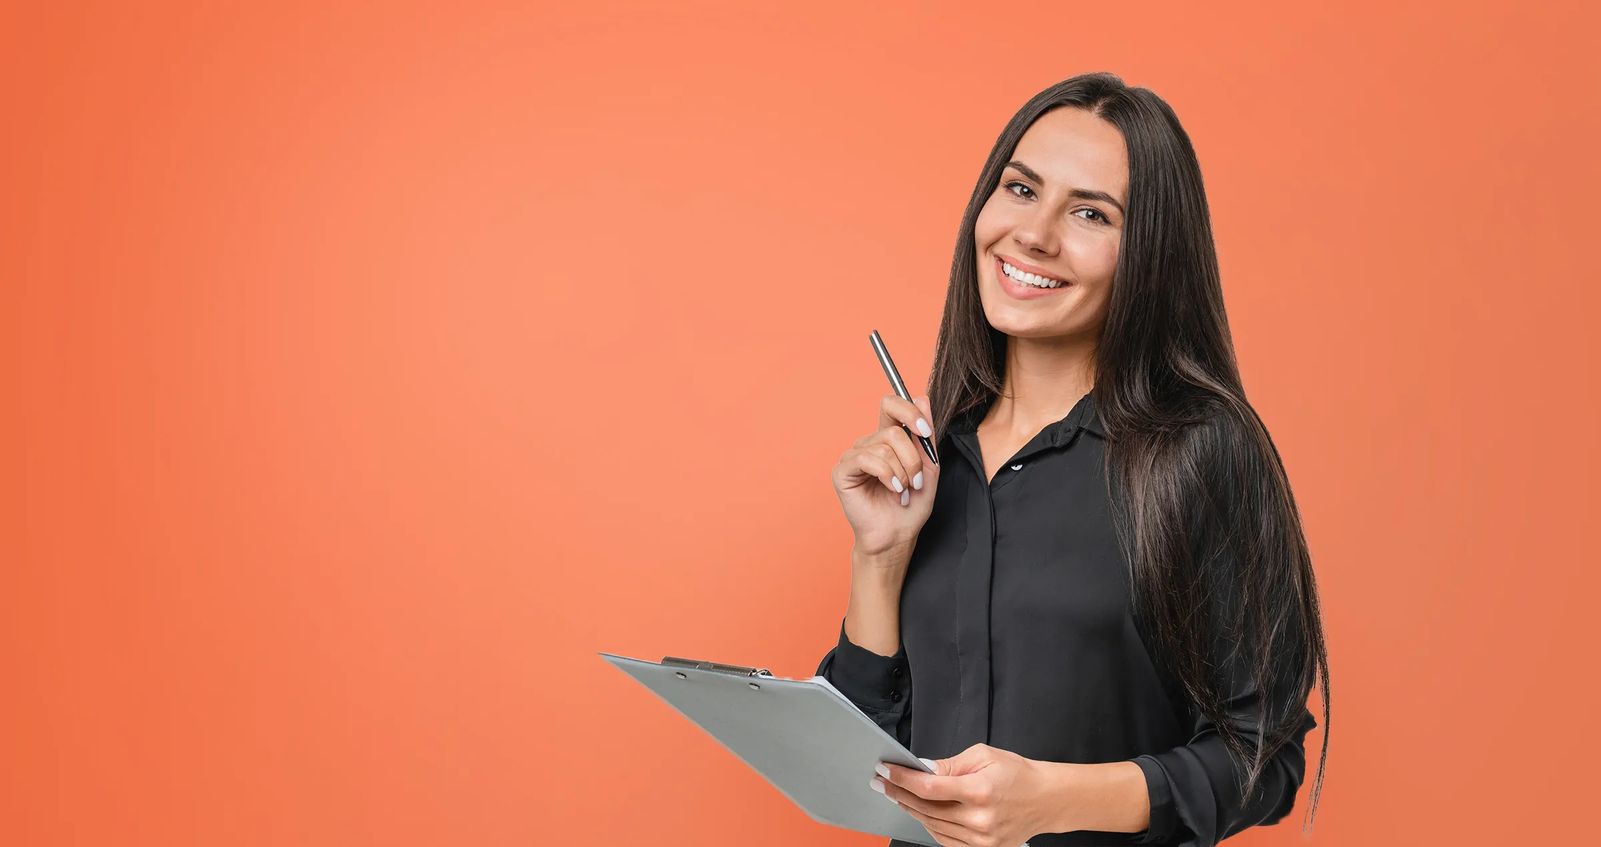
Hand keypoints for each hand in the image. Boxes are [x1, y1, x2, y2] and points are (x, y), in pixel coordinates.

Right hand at [831, 392, 941, 561]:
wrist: (897, 536)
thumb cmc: (911, 506)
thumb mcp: (929, 467)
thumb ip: (925, 435)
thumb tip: (922, 398)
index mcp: (887, 439)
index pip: (891, 405)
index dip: (910, 412)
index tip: (925, 431)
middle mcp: (868, 444)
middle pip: (894, 431)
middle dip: (913, 459)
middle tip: (916, 481)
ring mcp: (854, 456)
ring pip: (884, 447)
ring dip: (902, 474)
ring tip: (904, 492)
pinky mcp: (843, 471)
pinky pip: (868, 459)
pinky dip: (888, 476)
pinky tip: (893, 491)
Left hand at [873, 743, 1053, 846]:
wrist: (1046, 800)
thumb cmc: (1017, 774)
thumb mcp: (983, 756)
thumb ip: (949, 765)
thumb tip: (921, 769)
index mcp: (979, 791)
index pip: (929, 787)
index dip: (902, 779)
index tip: (885, 770)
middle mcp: (979, 819)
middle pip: (926, 809)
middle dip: (899, 793)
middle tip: (881, 782)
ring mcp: (981, 839)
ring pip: (933, 826)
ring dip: (911, 810)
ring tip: (897, 795)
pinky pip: (946, 840)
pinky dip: (929, 825)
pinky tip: (920, 812)